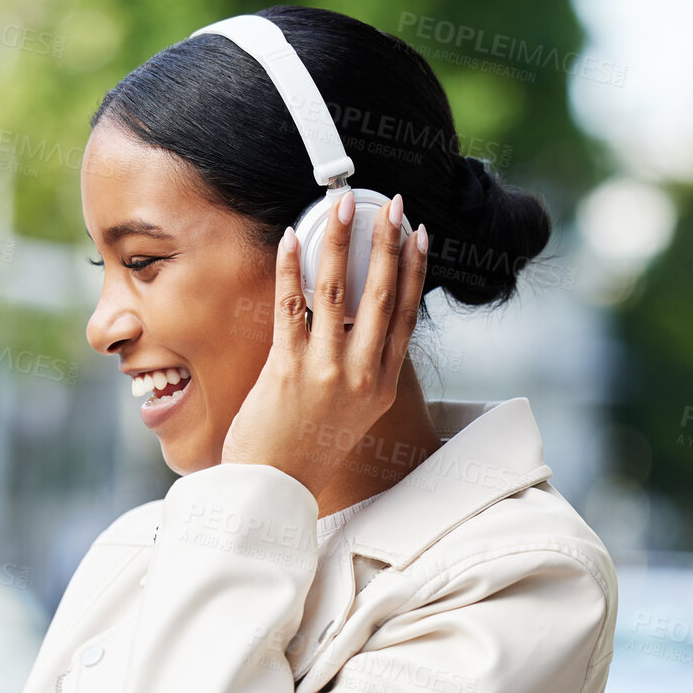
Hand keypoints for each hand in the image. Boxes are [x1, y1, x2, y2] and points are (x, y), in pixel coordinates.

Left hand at [220, 190, 428, 500]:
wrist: (273, 488)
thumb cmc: (306, 451)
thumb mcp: (351, 414)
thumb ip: (360, 371)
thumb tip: (354, 325)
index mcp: (380, 385)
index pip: (407, 316)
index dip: (415, 271)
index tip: (419, 236)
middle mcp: (360, 375)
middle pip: (383, 295)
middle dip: (388, 243)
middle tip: (391, 205)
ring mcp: (325, 370)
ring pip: (338, 291)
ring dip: (340, 241)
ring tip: (340, 205)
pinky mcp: (287, 368)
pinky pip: (291, 306)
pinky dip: (290, 268)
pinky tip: (290, 239)